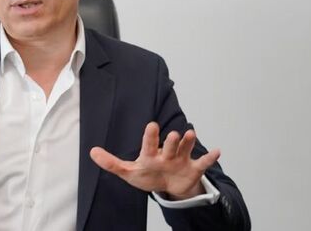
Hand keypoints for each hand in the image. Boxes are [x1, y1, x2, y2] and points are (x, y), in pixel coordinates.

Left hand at [89, 122, 219, 199]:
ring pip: (185, 149)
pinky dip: (210, 158)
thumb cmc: (148, 175)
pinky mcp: (193, 169)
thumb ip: (111, 163)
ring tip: (191, 134)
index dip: (150, 136)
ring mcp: (181, 160)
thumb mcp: (128, 172)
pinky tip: (217, 151)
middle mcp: (167, 153)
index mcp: (151, 154)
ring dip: (188, 142)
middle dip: (171, 141)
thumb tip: (92, 152)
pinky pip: (203, 162)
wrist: (169, 186)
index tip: (151, 125)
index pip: (149, 144)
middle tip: (172, 134)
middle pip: (169, 145)